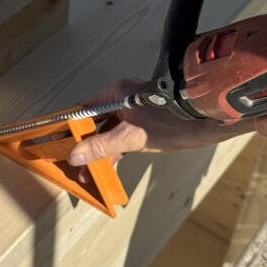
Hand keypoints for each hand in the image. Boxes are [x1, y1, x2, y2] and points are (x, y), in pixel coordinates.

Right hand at [67, 78, 248, 168]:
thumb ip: (102, 145)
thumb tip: (76, 154)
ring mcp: (134, 111)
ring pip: (108, 132)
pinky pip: (121, 137)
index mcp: (116, 93)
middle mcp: (122, 98)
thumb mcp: (132, 137)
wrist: (208, 119)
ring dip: (99, 152)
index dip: (70, 128)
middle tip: (75, 165)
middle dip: (84, 146)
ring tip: (90, 173)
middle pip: (95, 124)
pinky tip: (110, 167)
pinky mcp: (145, 123)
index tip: (58, 144)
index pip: (83, 111)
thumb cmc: (174, 120)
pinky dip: (114, 151)